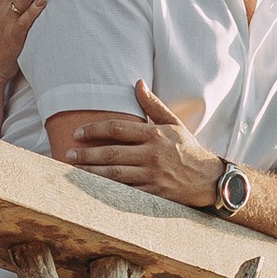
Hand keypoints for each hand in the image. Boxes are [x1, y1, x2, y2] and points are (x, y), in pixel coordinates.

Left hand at [62, 80, 222, 209]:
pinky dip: (108, 190)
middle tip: (68, 154)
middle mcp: (152, 154)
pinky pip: (126, 192)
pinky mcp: (154, 194)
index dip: (94, 130)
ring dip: (92, 173)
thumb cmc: (188, 148)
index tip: (77, 133)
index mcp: (154, 134)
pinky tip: (93, 188)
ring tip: (74, 171)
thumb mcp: (173, 123)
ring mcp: (153, 175)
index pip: (117, 128)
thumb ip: (153, 105)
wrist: (208, 178)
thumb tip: (137, 83)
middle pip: (111, 153)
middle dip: (86, 154)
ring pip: (115, 174)